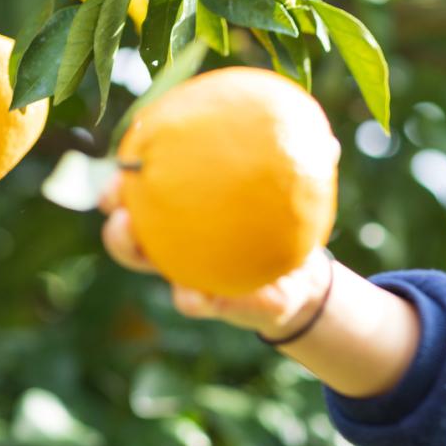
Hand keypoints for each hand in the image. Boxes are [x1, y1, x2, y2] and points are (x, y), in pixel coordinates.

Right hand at [98, 175, 333, 337]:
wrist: (301, 280)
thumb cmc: (286, 226)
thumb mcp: (295, 196)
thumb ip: (304, 166)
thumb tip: (331, 141)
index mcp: (187, 211)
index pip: (148, 188)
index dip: (127, 173)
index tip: (123, 157)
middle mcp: (176, 242)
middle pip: (128, 228)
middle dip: (114, 210)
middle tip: (115, 197)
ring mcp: (185, 273)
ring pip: (144, 264)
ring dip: (130, 250)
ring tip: (130, 235)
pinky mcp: (210, 303)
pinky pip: (193, 302)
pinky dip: (190, 298)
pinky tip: (193, 293)